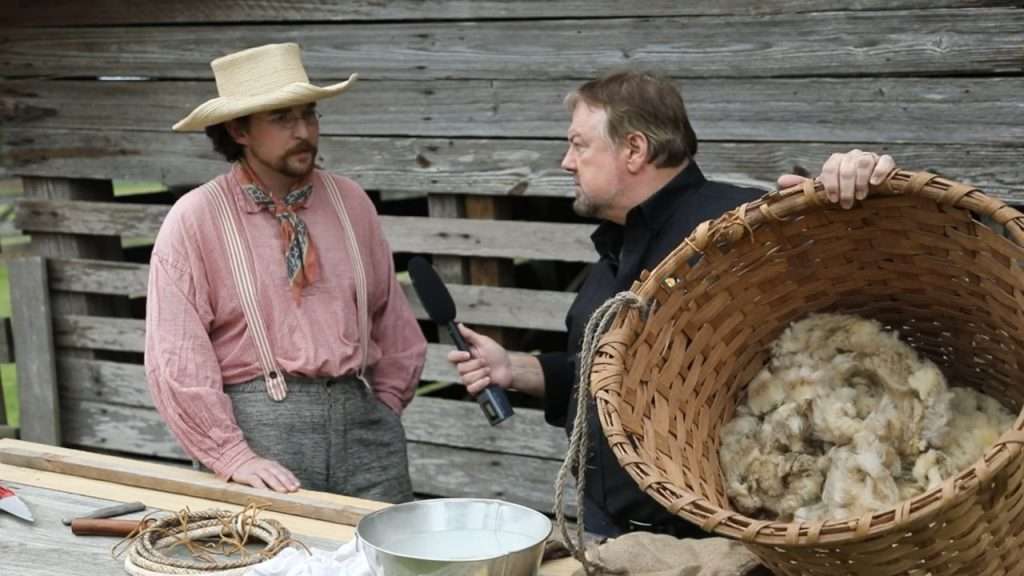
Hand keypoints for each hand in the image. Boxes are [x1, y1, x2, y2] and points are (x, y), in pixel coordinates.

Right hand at [231, 457, 300, 492]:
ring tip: (283, 491)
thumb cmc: (255, 469)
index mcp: (272, 465)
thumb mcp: (267, 470)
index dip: (291, 478)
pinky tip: (266, 493)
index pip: (284, 471)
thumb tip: (288, 488)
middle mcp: (266, 466)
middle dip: (286, 481)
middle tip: (293, 489)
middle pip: (278, 473)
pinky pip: (255, 480)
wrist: (236, 460)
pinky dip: (261, 486)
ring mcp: (256, 469)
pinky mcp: (247, 475)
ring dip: (277, 484)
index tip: (298, 486)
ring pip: (268, 476)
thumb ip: (276, 476)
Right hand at [446, 323, 512, 394]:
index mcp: (465, 356)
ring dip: (481, 373)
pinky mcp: (475, 389)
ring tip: (489, 370)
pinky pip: (471, 389)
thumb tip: (459, 325)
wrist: (509, 368)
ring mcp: (469, 379)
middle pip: (460, 369)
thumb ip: (470, 335)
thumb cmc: (497, 354)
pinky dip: (481, 383)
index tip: (468, 354)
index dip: (457, 356)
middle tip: (485, 362)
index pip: (451, 357)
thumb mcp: (484, 342)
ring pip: (466, 379)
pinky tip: (488, 380)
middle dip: (476, 365)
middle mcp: (465, 368)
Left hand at [777, 150, 894, 208]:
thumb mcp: (823, 191)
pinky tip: (875, 184)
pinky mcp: (885, 162)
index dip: (830, 183)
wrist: (868, 193)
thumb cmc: (841, 192)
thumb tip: (781, 180)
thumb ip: (804, 185)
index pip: (830, 166)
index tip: (832, 199)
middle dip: (845, 187)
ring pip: (864, 163)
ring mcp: (869, 157)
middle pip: (847, 166)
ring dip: (861, 181)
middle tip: (846, 204)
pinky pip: (885, 161)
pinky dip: (880, 171)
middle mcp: (851, 156)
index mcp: (835, 161)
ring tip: (861, 197)